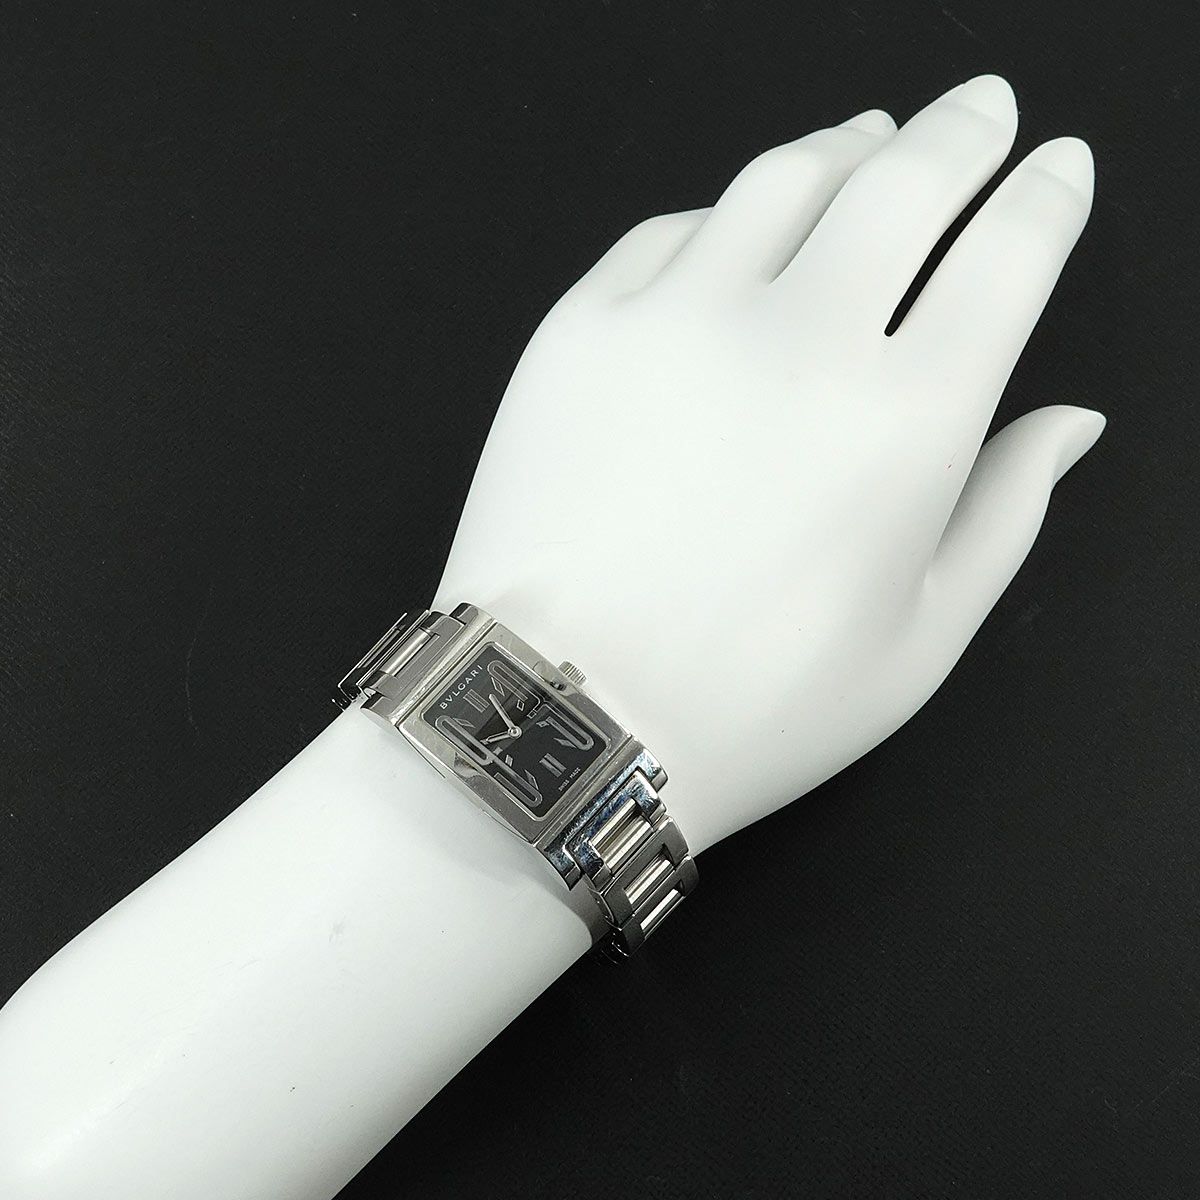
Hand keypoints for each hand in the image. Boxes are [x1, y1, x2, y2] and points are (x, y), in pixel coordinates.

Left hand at [434, 75, 1101, 853]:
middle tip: (982, 109)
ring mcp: (677, 319)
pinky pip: (670, 229)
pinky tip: (741, 224)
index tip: (1058, 168)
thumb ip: (1005, 514)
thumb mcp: (917, 642)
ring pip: (784, 178)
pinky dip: (724, 213)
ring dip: (847, 143)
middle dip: (962, 131)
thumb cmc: (750, 707)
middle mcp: (799, 340)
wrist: (562, 715)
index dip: (1046, 196)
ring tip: (871, 135)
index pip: (1007, 253)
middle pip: (904, 181)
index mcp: (908, 420)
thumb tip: (1069, 422)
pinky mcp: (581, 328)